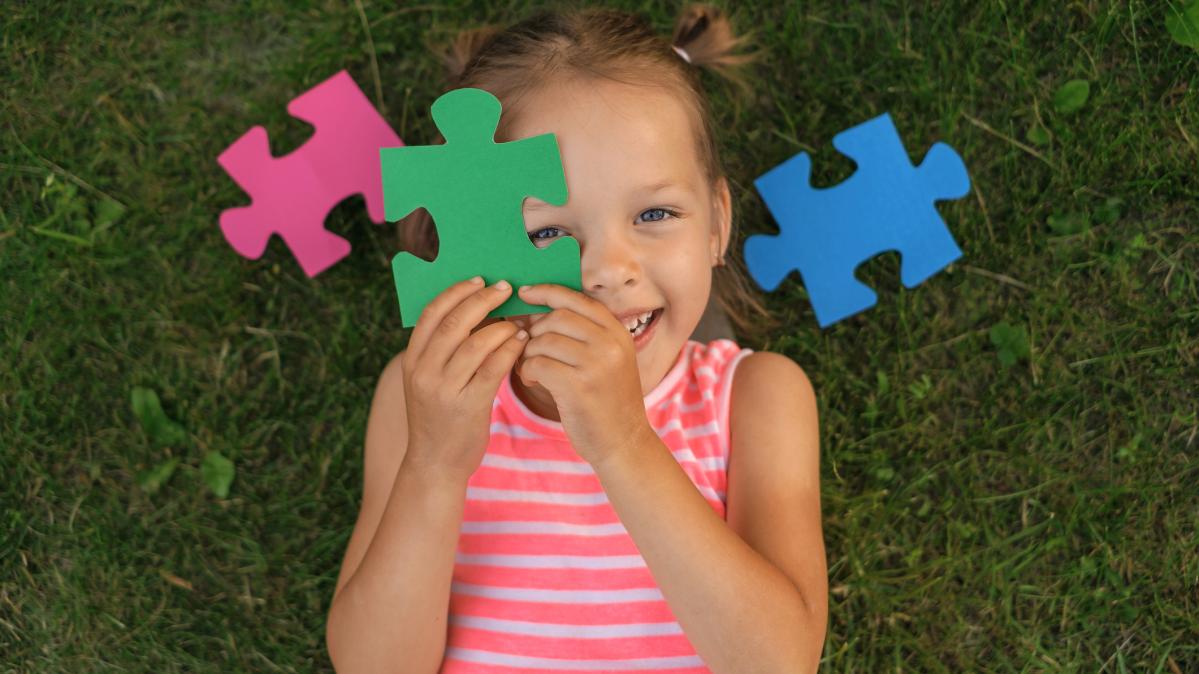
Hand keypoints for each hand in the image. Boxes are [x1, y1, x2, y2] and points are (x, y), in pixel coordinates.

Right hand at [401, 278, 527, 482]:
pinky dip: (509, 350)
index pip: (430, 313)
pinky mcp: (469, 406)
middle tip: (505, 288)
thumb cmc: (439, 416)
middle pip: (453, 323)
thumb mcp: (429, 381)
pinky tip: (520, 342)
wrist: (435, 463)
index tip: (479, 279)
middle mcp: (424, 372)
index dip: (456, 292)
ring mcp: (445, 389)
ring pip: (476, 344)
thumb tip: (476, 309)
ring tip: (519, 320)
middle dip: (482, 300)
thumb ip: (443, 350)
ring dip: (502, 326)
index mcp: (412, 360)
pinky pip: (493, 368)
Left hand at [514, 283, 656, 467]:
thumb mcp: (609, 359)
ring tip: (532, 368)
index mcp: (617, 332)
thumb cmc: (607, 400)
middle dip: (534, 330)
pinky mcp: (578, 386)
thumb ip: (584, 334)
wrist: (624, 442)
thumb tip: (535, 310)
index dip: (546, 292)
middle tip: (528, 347)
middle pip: (556, 318)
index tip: (525, 293)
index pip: (576, 298)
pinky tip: (532, 380)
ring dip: (529, 353)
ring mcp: (596, 364)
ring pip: (543, 340)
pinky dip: (527, 370)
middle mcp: (610, 343)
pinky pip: (538, 364)